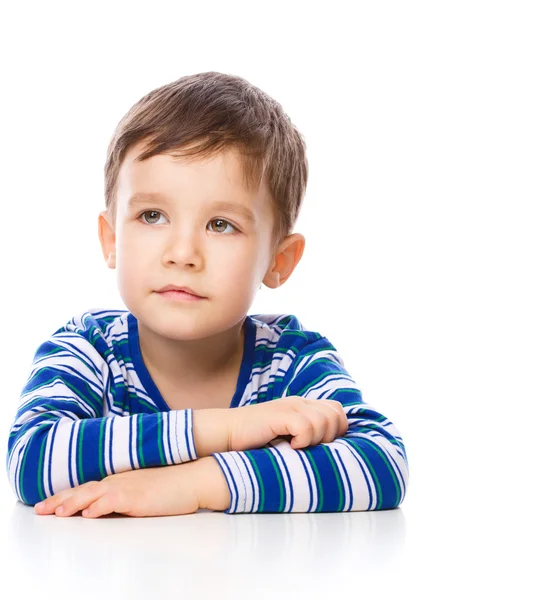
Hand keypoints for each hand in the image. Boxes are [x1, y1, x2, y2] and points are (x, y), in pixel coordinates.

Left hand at [33, 463, 201, 517]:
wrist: (195, 478)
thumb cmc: (173, 485)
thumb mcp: (144, 489)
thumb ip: (125, 495)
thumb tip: (105, 506)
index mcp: (120, 480)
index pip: (87, 488)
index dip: (66, 496)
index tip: (48, 504)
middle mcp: (120, 481)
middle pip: (83, 490)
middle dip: (60, 500)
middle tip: (39, 510)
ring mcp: (129, 488)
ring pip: (93, 494)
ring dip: (72, 503)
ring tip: (55, 512)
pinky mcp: (139, 497)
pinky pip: (114, 501)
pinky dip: (99, 506)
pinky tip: (88, 513)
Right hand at [227, 396, 348, 451]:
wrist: (227, 433)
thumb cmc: (256, 442)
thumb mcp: (287, 436)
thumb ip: (306, 435)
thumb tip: (331, 451)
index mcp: (303, 405)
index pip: (337, 410)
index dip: (338, 429)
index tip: (323, 446)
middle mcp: (299, 402)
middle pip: (335, 415)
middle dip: (330, 436)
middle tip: (310, 448)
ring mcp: (290, 406)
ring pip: (322, 422)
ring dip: (314, 440)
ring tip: (297, 447)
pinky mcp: (279, 415)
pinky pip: (305, 427)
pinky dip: (302, 440)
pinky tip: (290, 446)